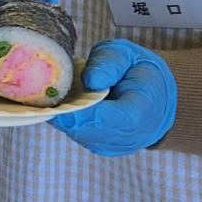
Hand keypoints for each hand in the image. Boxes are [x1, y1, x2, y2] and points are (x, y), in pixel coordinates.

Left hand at [48, 40, 177, 156]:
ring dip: (63, 116)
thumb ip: (110, 63)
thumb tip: (90, 80)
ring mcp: (112, 145)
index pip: (108, 119)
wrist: (156, 97)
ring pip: (78, 133)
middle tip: (45, 92)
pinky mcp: (99, 146)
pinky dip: (68, 119)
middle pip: (87, 130)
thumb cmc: (138, 72)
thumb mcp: (127, 55)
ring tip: (55, 94)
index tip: (58, 97)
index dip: (80, 111)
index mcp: (141, 112)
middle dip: (64, 111)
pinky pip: (78, 134)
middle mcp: (126, 137)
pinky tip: (64, 102)